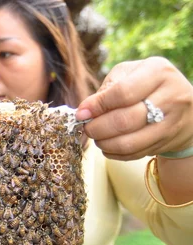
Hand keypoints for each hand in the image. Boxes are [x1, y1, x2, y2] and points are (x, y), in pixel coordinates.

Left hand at [76, 57, 192, 160]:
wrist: (184, 106)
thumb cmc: (146, 86)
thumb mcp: (128, 75)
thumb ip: (106, 90)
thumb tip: (84, 111)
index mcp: (158, 72)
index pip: (122, 93)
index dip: (97, 106)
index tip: (81, 113)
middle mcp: (170, 96)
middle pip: (124, 121)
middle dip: (97, 128)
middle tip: (87, 128)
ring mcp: (172, 122)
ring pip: (129, 142)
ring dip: (104, 143)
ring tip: (97, 137)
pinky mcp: (167, 141)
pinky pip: (134, 154)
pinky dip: (115, 152)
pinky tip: (109, 145)